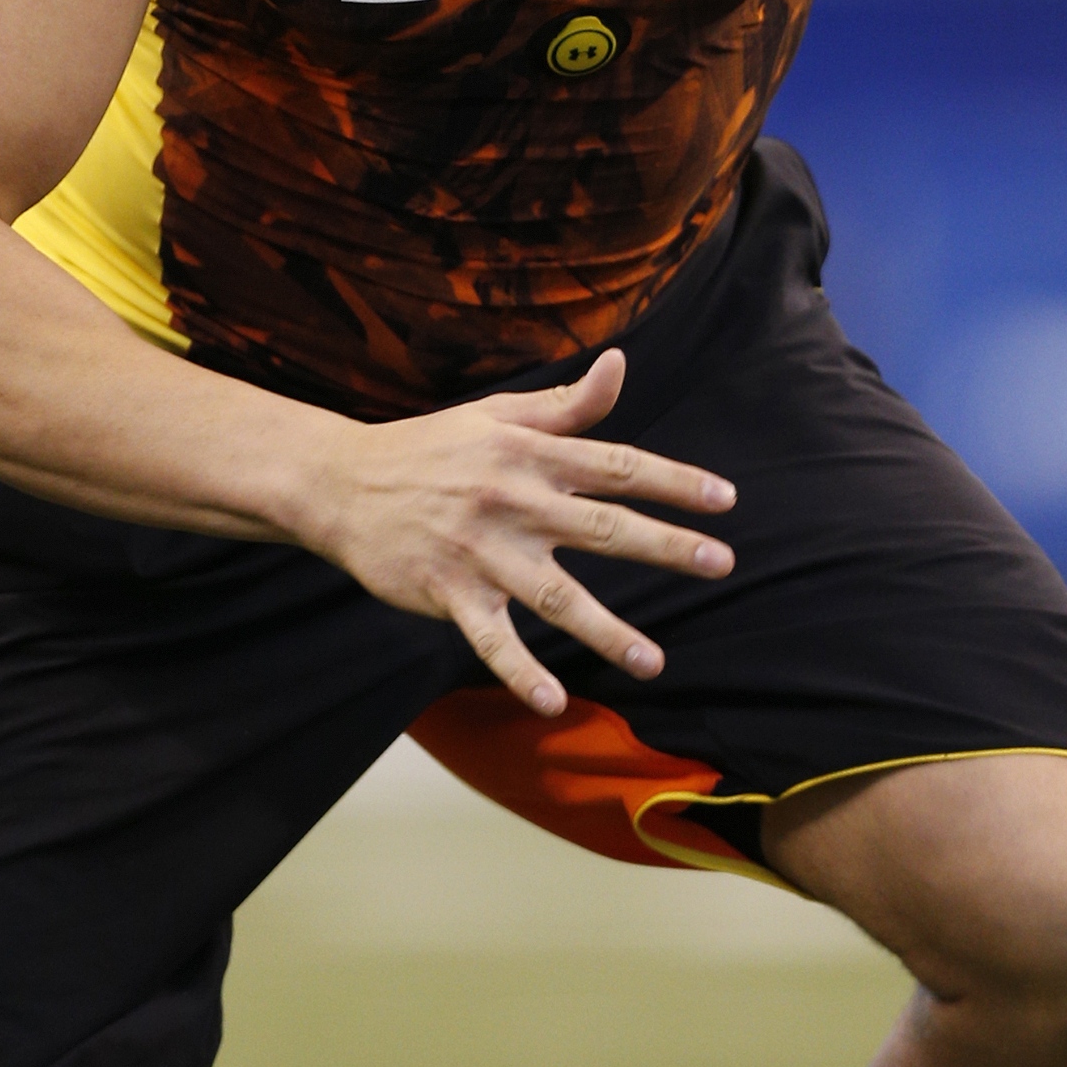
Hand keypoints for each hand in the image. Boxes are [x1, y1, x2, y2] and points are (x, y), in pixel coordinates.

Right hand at [295, 349, 735, 714]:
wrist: (340, 483)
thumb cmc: (429, 446)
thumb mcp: (496, 415)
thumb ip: (565, 404)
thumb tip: (621, 365)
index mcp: (529, 454)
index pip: (617, 466)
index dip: (675, 482)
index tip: (725, 499)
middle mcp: (513, 501)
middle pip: (603, 526)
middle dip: (666, 546)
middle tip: (721, 562)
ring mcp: (482, 552)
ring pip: (556, 596)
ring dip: (607, 630)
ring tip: (653, 661)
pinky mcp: (449, 593)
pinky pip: (492, 640)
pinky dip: (520, 672)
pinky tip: (553, 701)